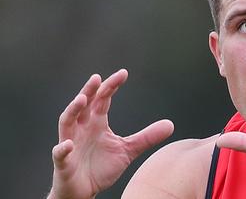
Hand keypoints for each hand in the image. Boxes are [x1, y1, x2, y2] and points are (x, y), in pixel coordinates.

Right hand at [49, 70, 173, 198]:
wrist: (84, 191)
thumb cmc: (101, 167)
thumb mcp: (128, 150)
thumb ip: (146, 137)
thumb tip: (171, 124)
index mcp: (96, 123)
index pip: (103, 99)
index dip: (111, 86)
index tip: (123, 73)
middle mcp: (81, 129)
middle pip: (83, 105)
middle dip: (89, 91)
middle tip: (97, 78)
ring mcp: (71, 143)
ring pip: (66, 122)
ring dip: (72, 110)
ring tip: (81, 99)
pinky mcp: (64, 162)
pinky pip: (59, 153)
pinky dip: (62, 148)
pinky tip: (68, 144)